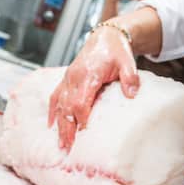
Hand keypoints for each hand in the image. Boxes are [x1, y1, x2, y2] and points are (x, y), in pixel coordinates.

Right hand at [47, 23, 138, 149]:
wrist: (106, 36)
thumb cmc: (116, 50)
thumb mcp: (128, 62)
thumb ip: (130, 78)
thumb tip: (131, 94)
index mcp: (88, 74)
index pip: (80, 101)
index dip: (81, 118)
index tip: (84, 133)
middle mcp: (74, 77)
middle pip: (66, 107)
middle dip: (66, 128)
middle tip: (67, 148)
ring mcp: (68, 78)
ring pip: (59, 104)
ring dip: (59, 124)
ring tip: (61, 144)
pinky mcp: (66, 79)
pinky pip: (55, 96)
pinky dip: (52, 111)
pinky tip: (51, 124)